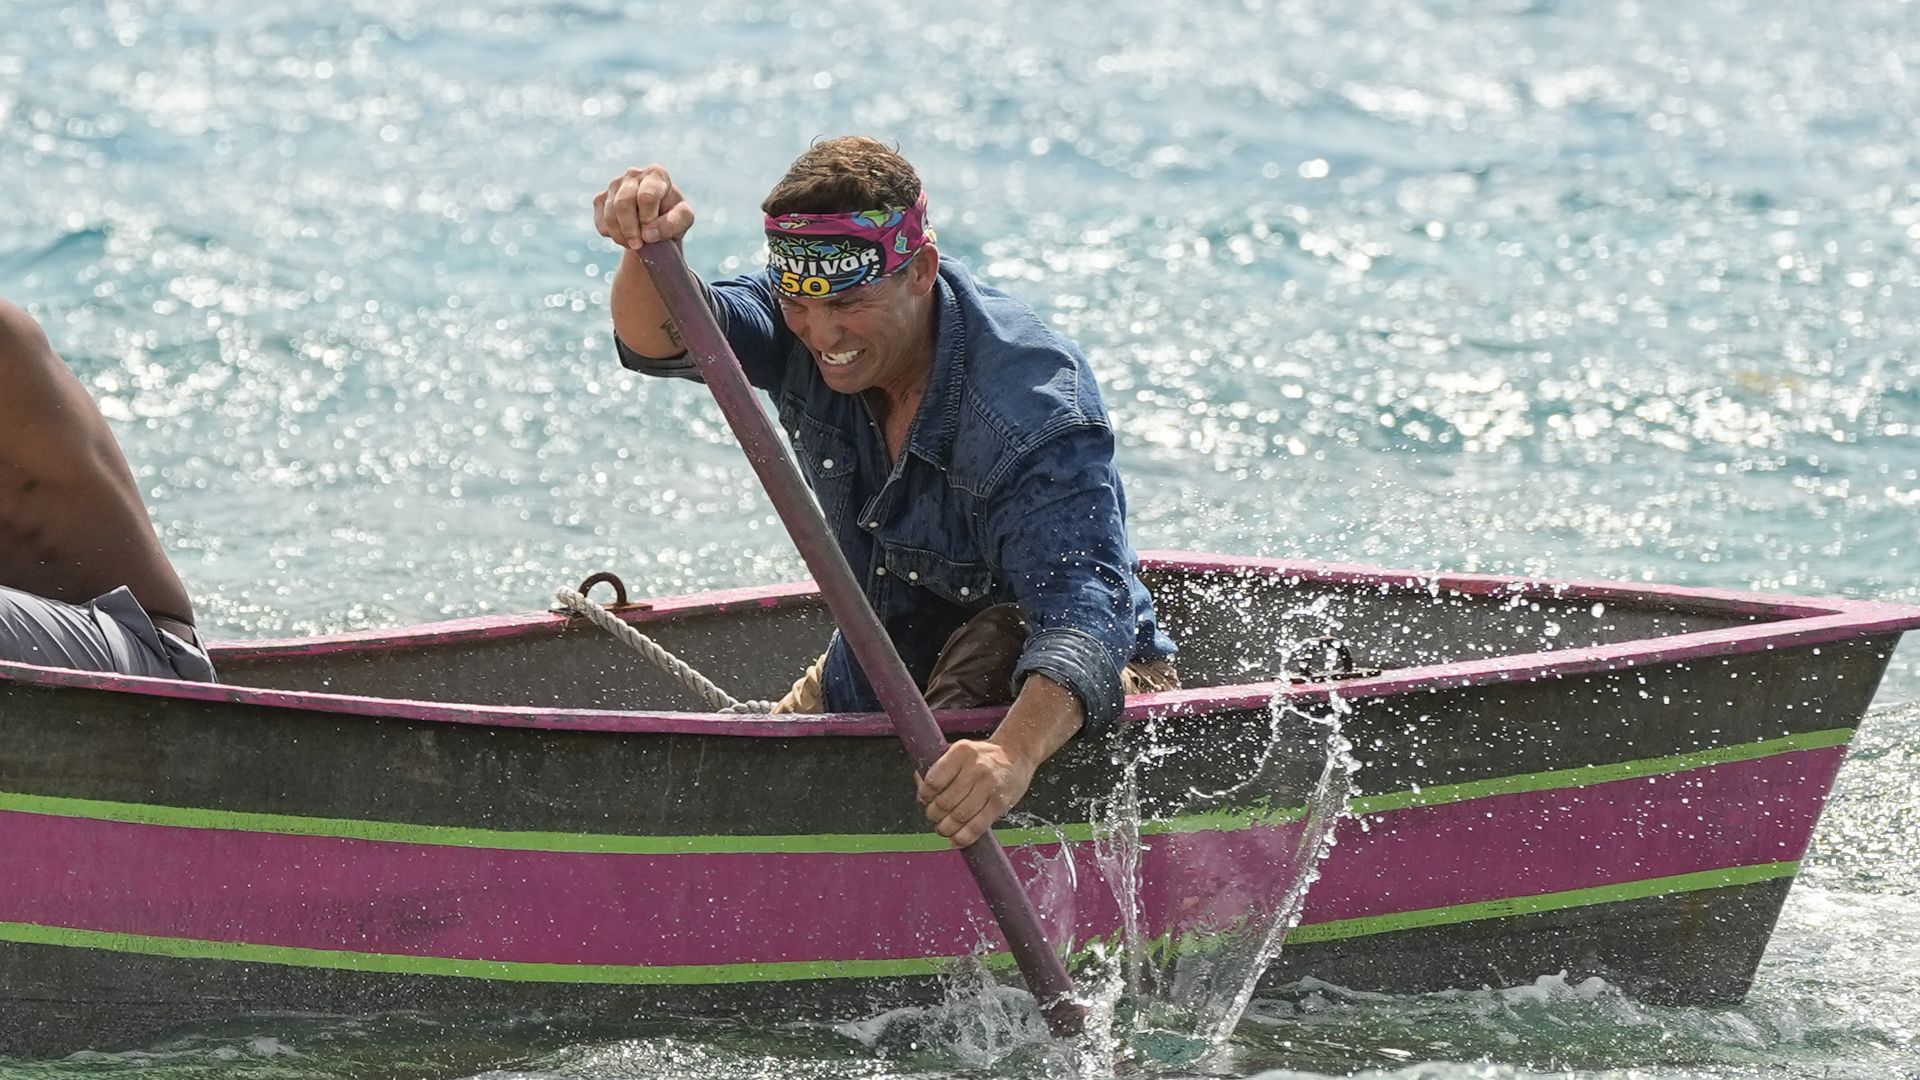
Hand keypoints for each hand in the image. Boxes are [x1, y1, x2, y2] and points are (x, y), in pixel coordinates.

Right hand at [593, 165, 693, 249]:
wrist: (656, 220)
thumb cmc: (673, 215)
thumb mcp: (684, 220)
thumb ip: (672, 224)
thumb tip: (647, 235)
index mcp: (656, 174)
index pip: (646, 196)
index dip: (647, 218)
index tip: (651, 233)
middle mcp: (633, 174)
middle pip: (623, 203)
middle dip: (630, 229)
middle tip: (639, 245)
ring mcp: (615, 185)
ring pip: (610, 214)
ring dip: (621, 236)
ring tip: (635, 245)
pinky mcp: (601, 199)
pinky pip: (601, 222)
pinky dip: (611, 235)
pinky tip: (625, 237)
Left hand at [917, 739, 1035, 847]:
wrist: (1017, 754)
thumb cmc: (983, 756)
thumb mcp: (960, 751)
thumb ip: (939, 768)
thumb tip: (921, 791)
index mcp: (961, 752)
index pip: (934, 781)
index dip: (925, 796)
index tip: (924, 801)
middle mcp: (975, 767)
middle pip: (945, 801)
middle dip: (934, 815)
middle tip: (934, 818)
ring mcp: (989, 786)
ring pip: (959, 816)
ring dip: (946, 828)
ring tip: (943, 829)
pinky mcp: (1000, 803)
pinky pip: (977, 825)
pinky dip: (963, 837)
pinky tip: (955, 840)